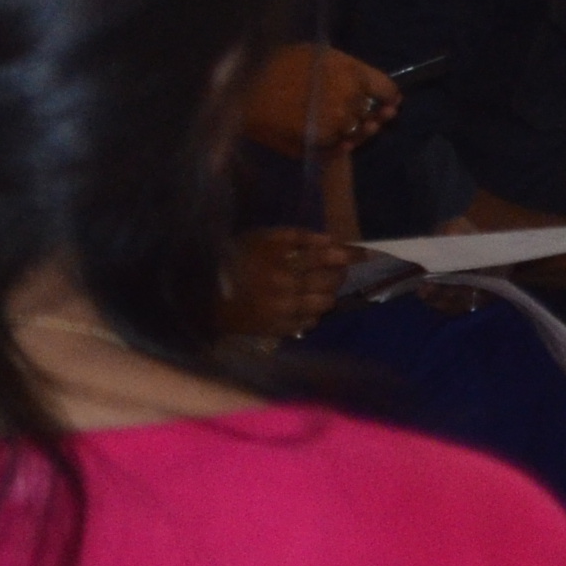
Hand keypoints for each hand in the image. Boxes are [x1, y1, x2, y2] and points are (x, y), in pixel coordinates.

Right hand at [222, 228, 356, 343]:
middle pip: (329, 282)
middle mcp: (286, 286)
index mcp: (282, 260)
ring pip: (323, 304)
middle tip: (339, 271)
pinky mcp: (276, 328)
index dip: (348, 255)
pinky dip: (313, 313)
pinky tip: (307, 306)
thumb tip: (331, 240)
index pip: (326, 257)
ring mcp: (282, 309)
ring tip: (323, 289)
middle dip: (339, 275)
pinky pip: (308, 322)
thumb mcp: (264, 237)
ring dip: (328, 295)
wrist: (202, 294)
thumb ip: (299, 237)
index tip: (363, 254)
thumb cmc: (236, 258)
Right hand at [237, 45, 400, 160]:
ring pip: (358, 134)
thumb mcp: (317, 53)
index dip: (389, 96)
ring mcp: (334, 125)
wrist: (243, 89)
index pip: (386, 89)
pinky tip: (338, 142)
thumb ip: (345, 68)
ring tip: (354, 129)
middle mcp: (348, 100)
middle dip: (375, 115)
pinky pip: (338, 150)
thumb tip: (367, 83)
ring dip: (359, 132)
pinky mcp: (317, 144)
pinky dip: (340, 147)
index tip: (389, 101)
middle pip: (375, 113)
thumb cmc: (277, 63)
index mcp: (351, 73)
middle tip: (374, 117)